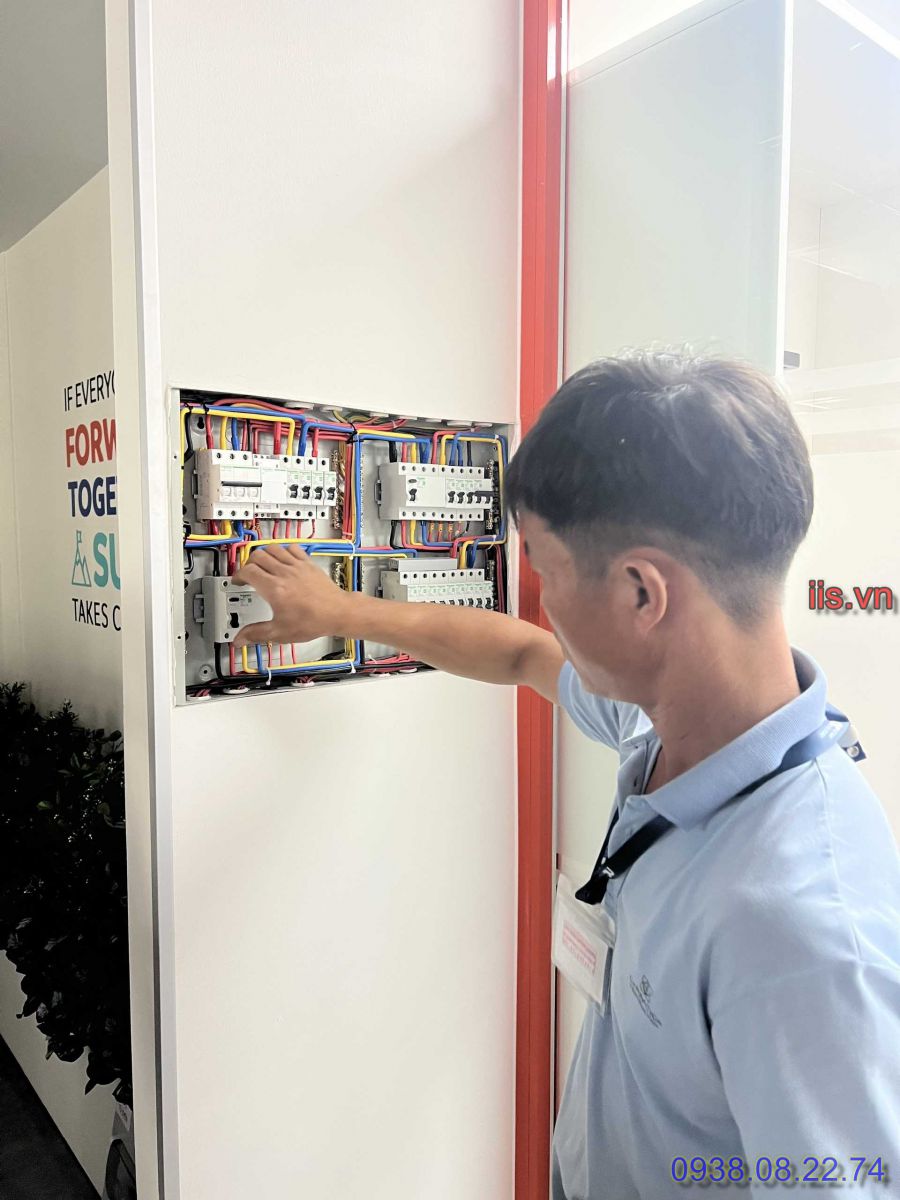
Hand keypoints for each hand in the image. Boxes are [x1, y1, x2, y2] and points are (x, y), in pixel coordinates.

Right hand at [231, 544, 355, 645]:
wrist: (337, 613)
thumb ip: (257, 634)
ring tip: (262, 565)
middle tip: (248, 573)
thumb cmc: (314, 621)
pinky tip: (283, 559)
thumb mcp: (280, 632)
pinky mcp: (308, 564)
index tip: (238, 581)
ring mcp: (297, 566)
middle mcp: (284, 573)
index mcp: (274, 588)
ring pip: (273, 549)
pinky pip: (292, 548)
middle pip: (258, 556)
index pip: (248, 571)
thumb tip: (240, 639)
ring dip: (264, 555)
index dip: (238, 575)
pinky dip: (283, 551)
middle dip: (248, 564)